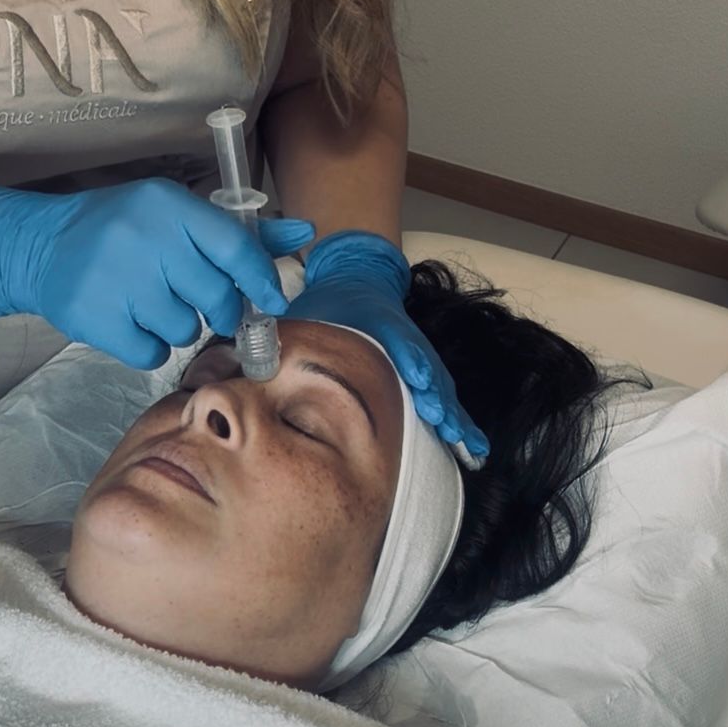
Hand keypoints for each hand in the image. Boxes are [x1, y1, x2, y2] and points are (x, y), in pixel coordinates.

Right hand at [0, 179, 314, 368]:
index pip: (235, 247)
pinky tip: (131, 321)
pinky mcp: (95, 319)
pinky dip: (149, 346)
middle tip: (207, 305)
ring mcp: (117, 280)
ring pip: (186, 329)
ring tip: (154, 304)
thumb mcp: (179, 216)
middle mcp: (145, 238)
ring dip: (180, 326)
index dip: (263, 280)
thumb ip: (242, 232)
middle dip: (221, 310)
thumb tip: (307, 233)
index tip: (274, 301)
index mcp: (171, 206)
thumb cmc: (125, 229)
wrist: (42, 246)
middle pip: (216, 297)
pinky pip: (152, 353)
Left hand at [283, 230, 489, 460]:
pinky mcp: (422, 370)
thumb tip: (253, 359)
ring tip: (467, 444)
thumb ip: (285, 336)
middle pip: (427, 368)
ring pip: (440, 385)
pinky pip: (443, 396)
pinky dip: (458, 421)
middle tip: (445, 424)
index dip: (409, 359)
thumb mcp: (308, 313)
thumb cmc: (327, 304)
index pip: (398, 339)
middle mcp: (404, 339)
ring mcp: (417, 355)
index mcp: (378, 321)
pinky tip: (474, 449)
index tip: (416, 381)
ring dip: (453, 414)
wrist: (356, 277)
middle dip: (438, 397)